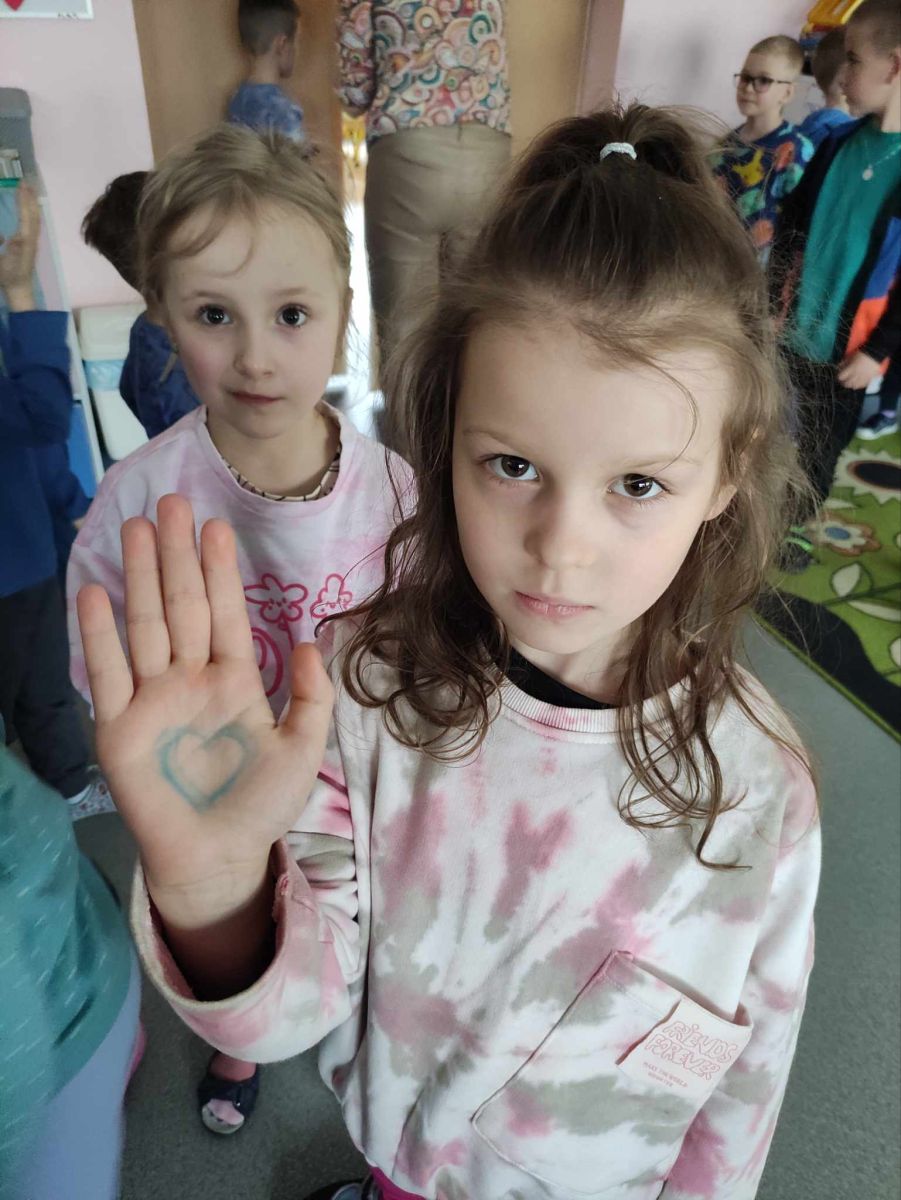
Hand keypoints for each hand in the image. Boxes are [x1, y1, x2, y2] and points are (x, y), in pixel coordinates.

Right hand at [0, 182, 39, 309]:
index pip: (26, 216)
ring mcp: (32, 242)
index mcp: (25, 241)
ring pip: (35, 219)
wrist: (19, 289)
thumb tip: (17, 238)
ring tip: (29, 190)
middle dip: (29, 198)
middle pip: (33, 215)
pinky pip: (33, 224)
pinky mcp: (30, 245)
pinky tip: (30, 210)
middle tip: (26, 181)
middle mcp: (31, 239)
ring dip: (32, 203)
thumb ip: (13, 252)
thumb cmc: (8, 276)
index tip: (21, 185)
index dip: (24, 200)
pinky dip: (32, 213)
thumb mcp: (5, 265)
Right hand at [77, 494, 333, 928]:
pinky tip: (96, 592)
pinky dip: (100, 634)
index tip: (215, 525)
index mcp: (235, 679)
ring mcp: (152, 698)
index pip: (225, 613)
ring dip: (140, 577)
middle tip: (170, 503)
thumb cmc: (261, 804)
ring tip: (134, 528)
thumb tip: (307, 642)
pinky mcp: (118, 725)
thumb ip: (312, 698)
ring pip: (146, 625)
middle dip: (176, 555)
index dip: (220, 570)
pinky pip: (108, 672)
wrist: (217, 858)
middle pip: (182, 605)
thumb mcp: (302, 750)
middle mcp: (190, 678)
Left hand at [837, 350, 882, 390]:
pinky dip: (859, 385)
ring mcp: (863, 379)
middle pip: (847, 384)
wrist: (877, 355)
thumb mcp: (851, 356)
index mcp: (851, 369)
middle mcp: (857, 375)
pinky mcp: (869, 380)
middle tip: (844, 380)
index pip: (841, 377)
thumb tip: (838, 367)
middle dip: (844, 382)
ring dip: (851, 385)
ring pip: (854, 387)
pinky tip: (858, 382)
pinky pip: (862, 386)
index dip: (839, 377)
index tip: (839, 375)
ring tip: (851, 382)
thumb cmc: (863, 354)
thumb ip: (844, 362)